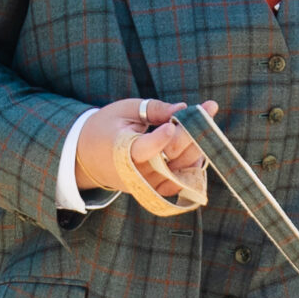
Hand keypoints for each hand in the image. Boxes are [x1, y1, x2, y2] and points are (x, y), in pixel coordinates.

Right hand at [75, 99, 214, 206]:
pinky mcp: (158, 190)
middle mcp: (136, 173)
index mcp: (120, 151)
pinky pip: (184, 178)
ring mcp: (149, 184)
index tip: (172, 124)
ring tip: (206, 120)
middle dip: (193, 130)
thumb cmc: (108, 128)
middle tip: (209, 108)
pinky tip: (199, 141)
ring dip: (199, 143)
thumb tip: (182, 108)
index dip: (160, 139)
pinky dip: (195, 160)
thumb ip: (153, 109)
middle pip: (172, 155)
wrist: (89, 158)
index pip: (143, 150)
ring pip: (183, 166)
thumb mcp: (124, 110)